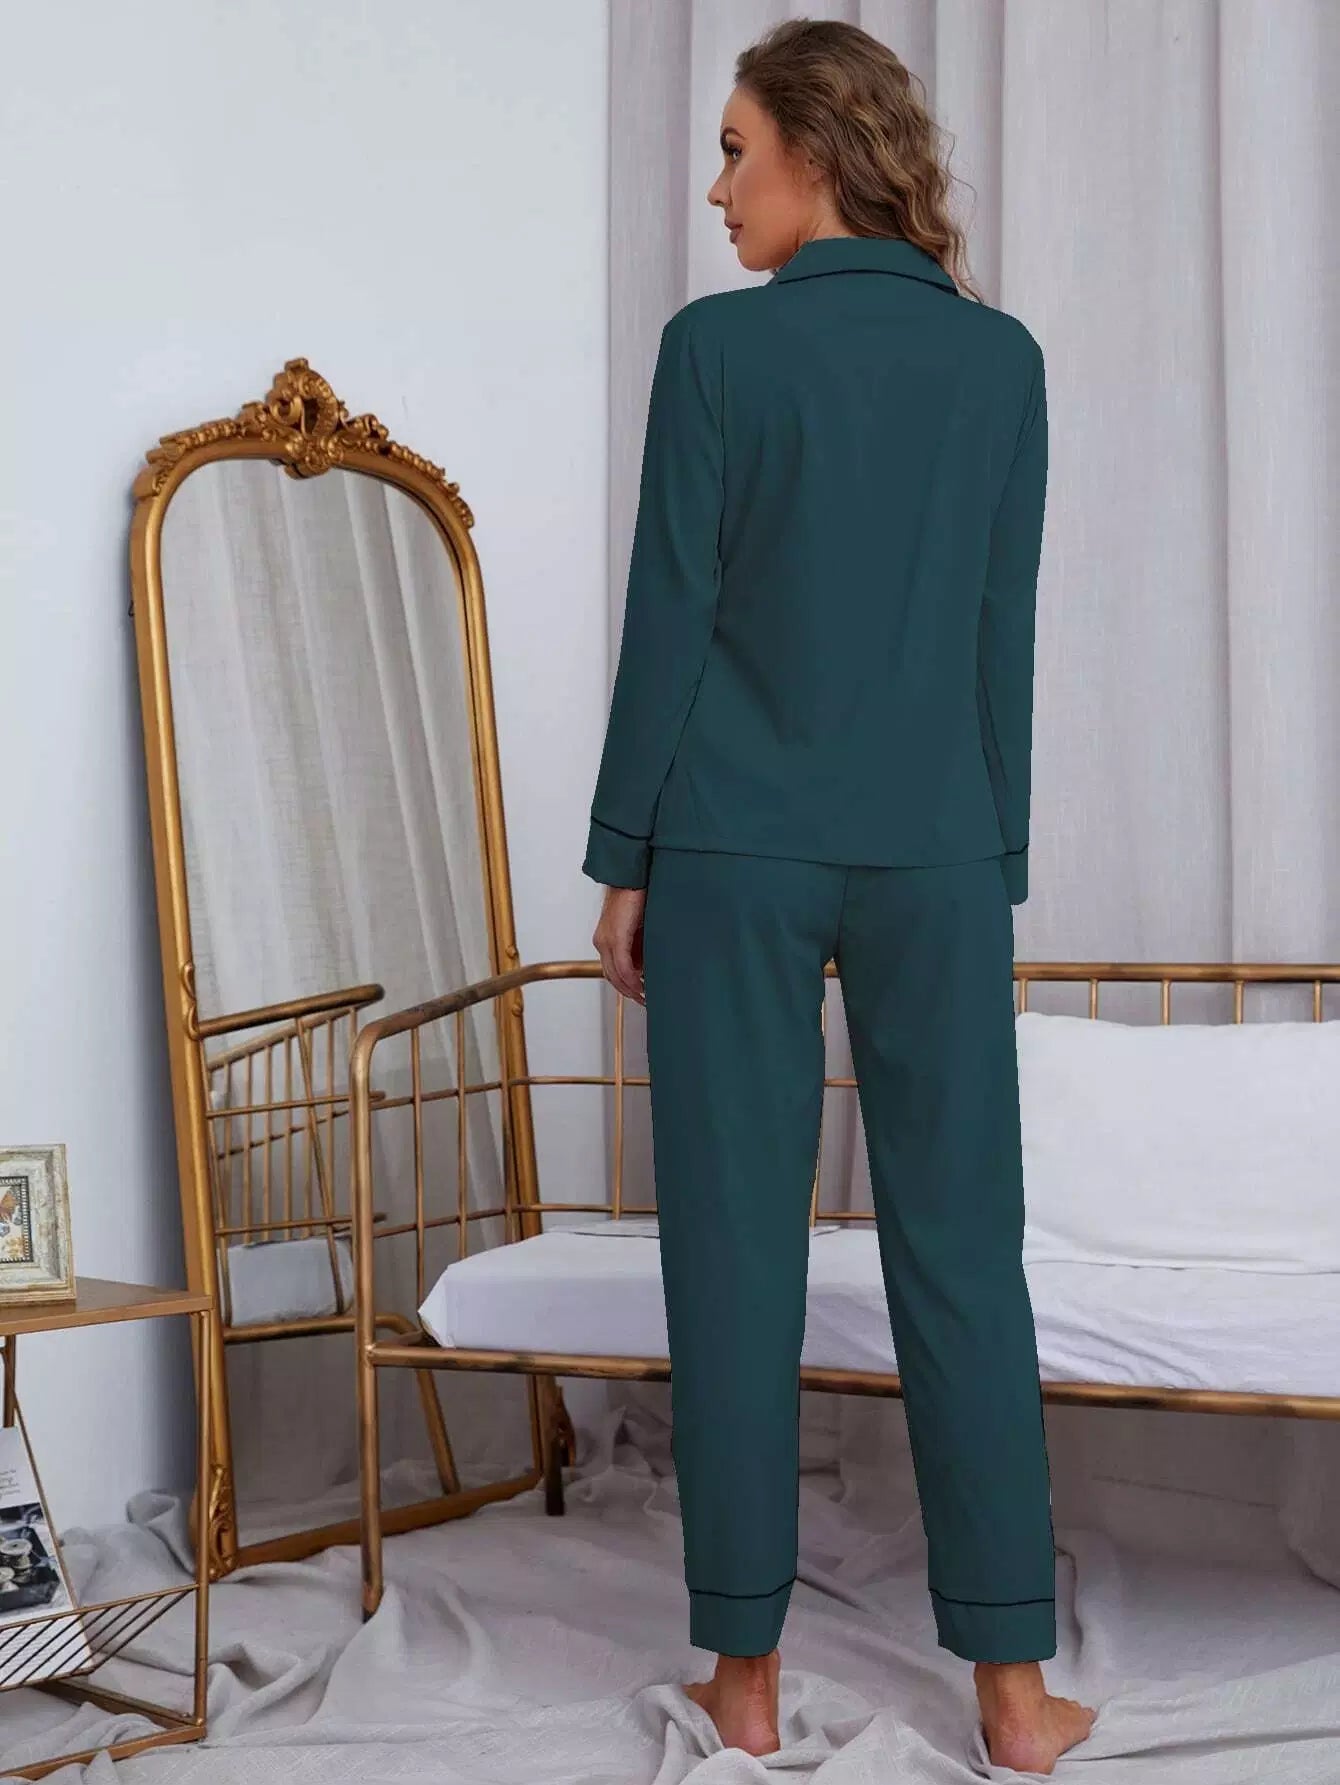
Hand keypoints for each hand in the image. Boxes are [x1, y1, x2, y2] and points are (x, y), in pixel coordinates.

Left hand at [592, 885, 646, 1004]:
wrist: (633, 875)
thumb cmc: (639, 895)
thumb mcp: (640, 926)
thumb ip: (640, 944)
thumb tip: (647, 962)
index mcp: (607, 938)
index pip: (613, 969)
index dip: (625, 985)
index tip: (639, 993)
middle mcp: (603, 941)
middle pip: (612, 976)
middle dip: (628, 991)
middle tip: (643, 1000)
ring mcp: (607, 939)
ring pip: (615, 974)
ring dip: (630, 988)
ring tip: (645, 995)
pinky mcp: (616, 937)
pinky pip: (622, 966)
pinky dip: (632, 979)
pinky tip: (641, 985)